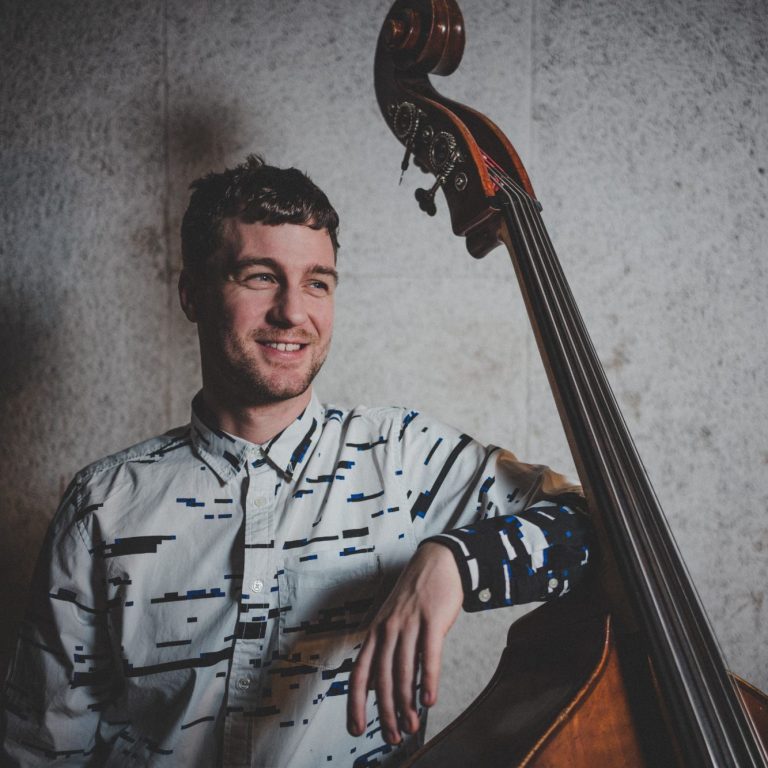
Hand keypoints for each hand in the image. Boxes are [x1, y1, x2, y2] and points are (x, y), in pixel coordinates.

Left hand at [346, 542, 462, 743]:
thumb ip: (383, 651)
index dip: (355, 703)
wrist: (438, 562)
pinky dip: (428, 681)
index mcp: (375, 632)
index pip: (359, 672)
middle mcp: (387, 629)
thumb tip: (375, 685)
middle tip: (393, 737)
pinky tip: (429, 700)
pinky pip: (429, 656)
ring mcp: (409, 624)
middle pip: (382, 679)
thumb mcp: (391, 621)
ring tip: (411, 726)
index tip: (356, 729)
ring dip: (407, 704)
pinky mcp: (432, 620)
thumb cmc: (415, 596)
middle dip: (386, 713)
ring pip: (404, 672)